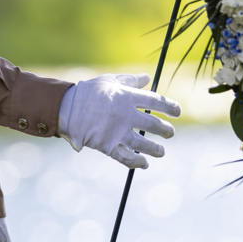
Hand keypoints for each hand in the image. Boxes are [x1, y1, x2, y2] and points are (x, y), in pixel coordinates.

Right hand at [58, 73, 180, 168]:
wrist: (65, 108)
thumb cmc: (88, 92)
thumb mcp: (109, 80)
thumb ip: (130, 80)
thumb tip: (147, 78)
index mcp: (126, 96)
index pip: (157, 102)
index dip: (170, 107)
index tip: (177, 112)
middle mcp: (125, 115)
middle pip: (154, 125)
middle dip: (166, 131)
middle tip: (169, 133)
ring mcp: (116, 132)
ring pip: (144, 144)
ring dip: (156, 149)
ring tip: (161, 151)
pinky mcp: (107, 146)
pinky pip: (126, 157)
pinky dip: (137, 162)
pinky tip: (144, 163)